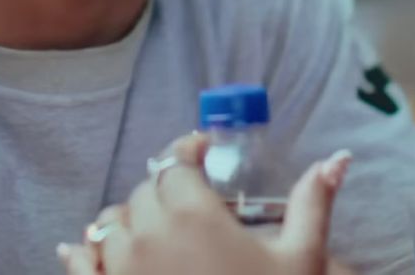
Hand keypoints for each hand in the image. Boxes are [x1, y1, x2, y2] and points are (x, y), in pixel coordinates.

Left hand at [57, 133, 352, 274]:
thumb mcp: (302, 260)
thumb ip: (313, 204)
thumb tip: (336, 160)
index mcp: (194, 217)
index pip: (176, 164)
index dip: (187, 151)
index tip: (201, 151)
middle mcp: (148, 237)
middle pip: (145, 191)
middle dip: (166, 187)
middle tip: (189, 198)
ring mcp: (120, 272)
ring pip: (110, 225)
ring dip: (129, 219)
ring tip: (150, 226)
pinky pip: (79, 266)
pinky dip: (79, 253)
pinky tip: (79, 248)